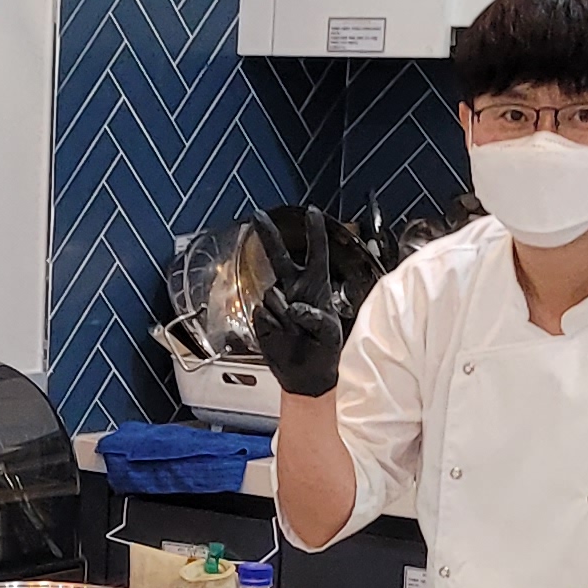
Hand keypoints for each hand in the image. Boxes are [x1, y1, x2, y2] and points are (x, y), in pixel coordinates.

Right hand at [239, 204, 349, 400]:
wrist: (305, 375)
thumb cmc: (325, 351)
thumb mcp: (331, 334)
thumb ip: (316, 318)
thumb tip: (294, 308)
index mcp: (316, 287)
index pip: (317, 254)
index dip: (314, 233)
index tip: (312, 212)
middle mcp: (294, 289)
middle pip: (279, 256)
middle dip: (268, 235)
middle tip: (256, 216)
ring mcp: (276, 303)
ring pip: (272, 295)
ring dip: (283, 314)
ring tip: (296, 333)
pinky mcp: (262, 319)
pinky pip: (263, 315)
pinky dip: (273, 326)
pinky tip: (282, 337)